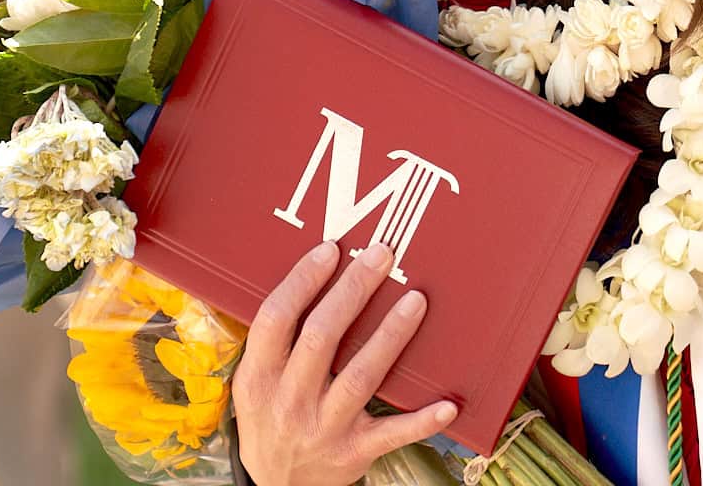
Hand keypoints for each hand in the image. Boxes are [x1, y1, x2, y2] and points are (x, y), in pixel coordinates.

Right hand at [233, 240, 457, 485]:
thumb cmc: (270, 417)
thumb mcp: (254, 382)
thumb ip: (275, 338)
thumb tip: (310, 273)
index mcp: (258, 378)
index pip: (276, 319)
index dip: (303, 281)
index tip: (331, 250)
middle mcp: (289, 402)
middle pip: (321, 338)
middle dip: (353, 292)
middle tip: (381, 256)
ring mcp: (323, 428)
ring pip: (360, 377)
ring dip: (390, 336)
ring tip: (416, 301)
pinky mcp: (354, 452)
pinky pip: (392, 434)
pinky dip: (422, 421)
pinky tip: (448, 403)